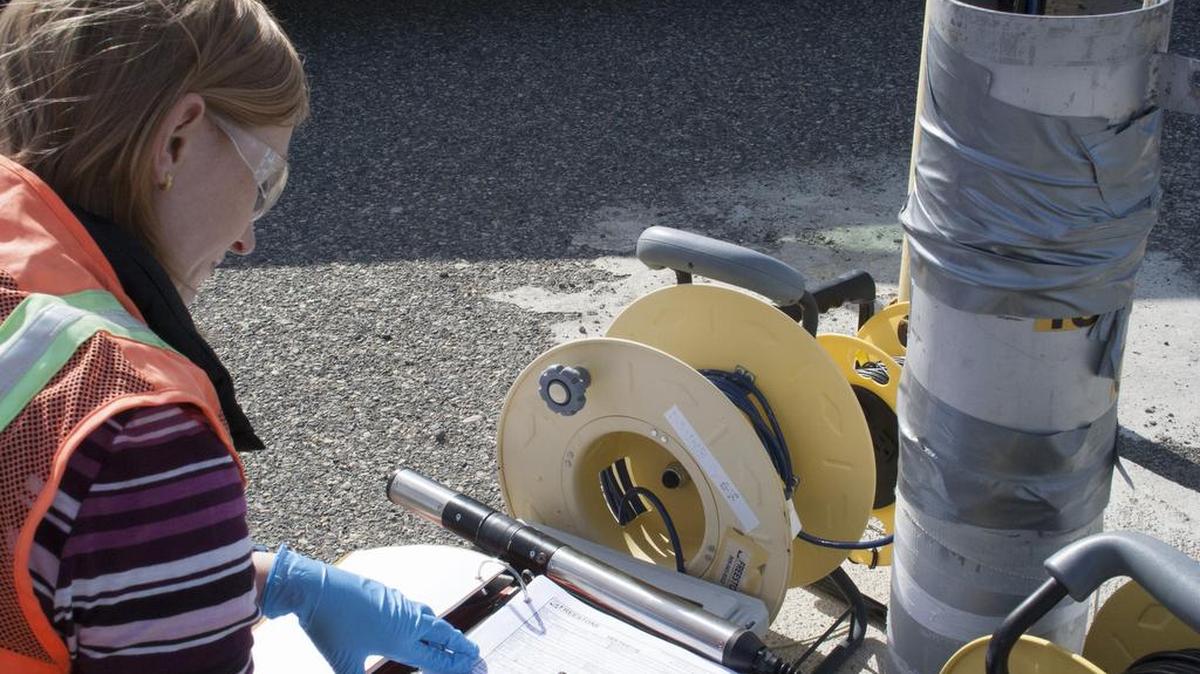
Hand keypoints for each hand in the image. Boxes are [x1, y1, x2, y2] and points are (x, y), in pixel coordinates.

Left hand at [262, 545, 479, 673]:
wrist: (315, 588)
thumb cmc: (328, 624)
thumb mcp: (343, 662)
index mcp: (400, 640)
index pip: (435, 657)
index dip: (455, 665)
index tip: (473, 668)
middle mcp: (405, 621)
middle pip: (442, 636)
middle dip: (460, 648)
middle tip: (475, 655)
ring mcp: (398, 605)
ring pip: (431, 620)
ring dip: (445, 632)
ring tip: (453, 640)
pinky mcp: (387, 595)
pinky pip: (417, 610)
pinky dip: (428, 619)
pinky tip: (420, 621)